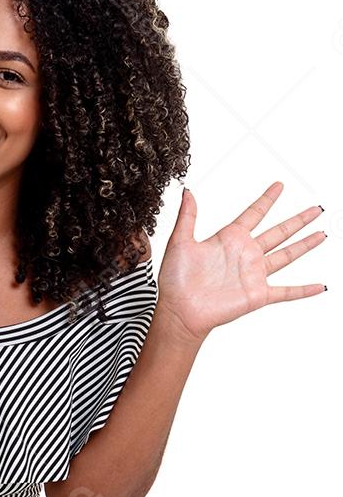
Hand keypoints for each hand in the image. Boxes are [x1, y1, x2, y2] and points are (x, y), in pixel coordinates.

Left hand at [155, 181, 326, 344]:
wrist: (179, 311)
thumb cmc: (175, 280)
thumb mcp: (179, 242)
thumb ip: (187, 217)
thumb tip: (188, 191)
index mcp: (229, 238)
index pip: (254, 213)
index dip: (267, 199)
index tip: (279, 185)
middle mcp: (245, 254)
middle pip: (279, 232)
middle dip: (298, 220)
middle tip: (316, 209)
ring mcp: (253, 274)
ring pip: (286, 255)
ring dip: (305, 245)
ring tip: (322, 234)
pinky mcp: (257, 295)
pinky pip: (286, 292)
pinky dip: (303, 290)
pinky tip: (319, 286)